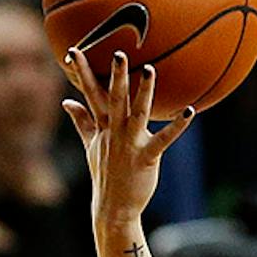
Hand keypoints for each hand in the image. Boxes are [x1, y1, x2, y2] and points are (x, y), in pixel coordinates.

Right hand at [60, 49, 192, 227]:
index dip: (83, 73)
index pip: (90, 94)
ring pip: (138, 113)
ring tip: (150, 70)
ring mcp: (130, 144)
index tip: (74, 50)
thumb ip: (82, 121)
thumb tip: (66, 101)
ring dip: (144, 92)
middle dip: (115, 75)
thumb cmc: (104, 174)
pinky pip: (164, 139)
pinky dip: (178, 126)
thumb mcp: (90, 145)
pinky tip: (190, 111)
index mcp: (102, 127)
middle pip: (114, 98)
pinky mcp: (147, 157)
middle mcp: (114, 132)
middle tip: (118, 52)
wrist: (113, 206)